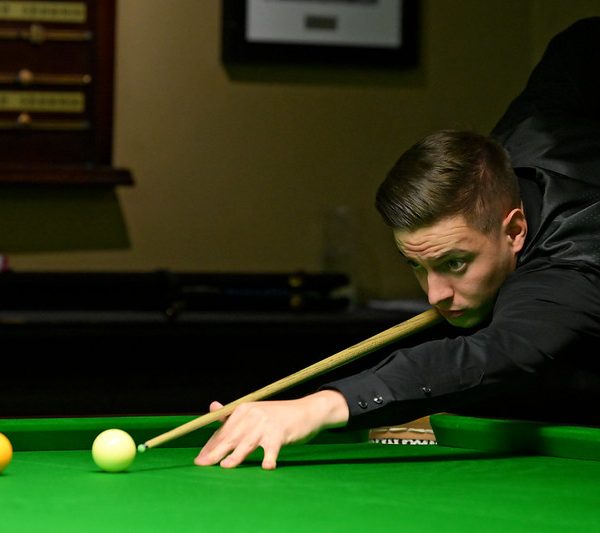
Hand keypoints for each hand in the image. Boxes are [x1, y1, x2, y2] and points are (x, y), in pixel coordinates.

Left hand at [194, 390, 348, 469]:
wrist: (306, 411)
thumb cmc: (277, 416)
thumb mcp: (255, 413)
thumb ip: (233, 416)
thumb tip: (212, 407)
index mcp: (243, 409)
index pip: (223, 430)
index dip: (210, 445)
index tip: (199, 459)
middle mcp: (252, 414)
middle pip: (231, 437)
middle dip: (215, 452)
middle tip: (202, 465)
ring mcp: (266, 423)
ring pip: (247, 443)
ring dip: (236, 456)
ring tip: (225, 466)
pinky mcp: (280, 432)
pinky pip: (272, 448)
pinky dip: (269, 458)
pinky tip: (266, 467)